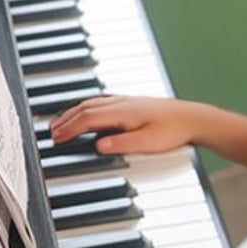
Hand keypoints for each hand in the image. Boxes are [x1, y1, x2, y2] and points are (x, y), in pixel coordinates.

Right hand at [49, 95, 201, 154]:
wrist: (194, 119)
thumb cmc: (174, 131)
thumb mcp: (148, 143)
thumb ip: (122, 144)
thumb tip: (98, 146)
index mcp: (123, 112)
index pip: (88, 119)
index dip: (70, 128)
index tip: (57, 138)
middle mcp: (123, 103)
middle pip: (86, 108)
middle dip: (66, 120)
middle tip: (52, 132)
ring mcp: (128, 102)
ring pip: (93, 103)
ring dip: (74, 112)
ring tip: (63, 122)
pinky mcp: (133, 104)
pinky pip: (102, 102)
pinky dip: (88, 108)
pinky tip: (88, 113)